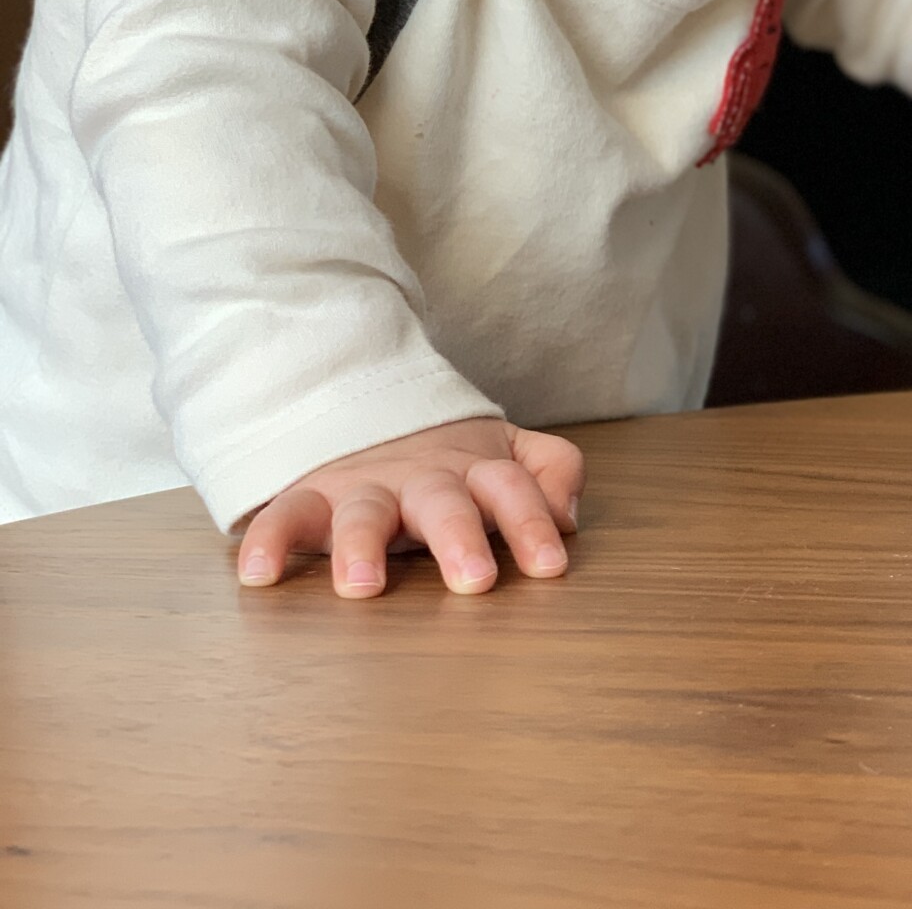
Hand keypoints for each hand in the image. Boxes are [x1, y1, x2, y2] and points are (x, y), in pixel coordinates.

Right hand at [236, 417, 583, 598]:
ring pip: (363, 511)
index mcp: (472, 469)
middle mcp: (419, 479)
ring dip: (362, 545)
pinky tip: (260, 575)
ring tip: (363, 585)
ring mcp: (362, 487)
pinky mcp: (310, 498)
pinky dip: (270, 539)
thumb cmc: (444, 457)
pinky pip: (285, 514)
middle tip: (475, 579)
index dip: (531, 522)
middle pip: (442, 501)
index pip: (510, 488)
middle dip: (458, 537)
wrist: (362, 408)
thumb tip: (569, 514)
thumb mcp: (505, 450)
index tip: (551, 566)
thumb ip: (548, 468)